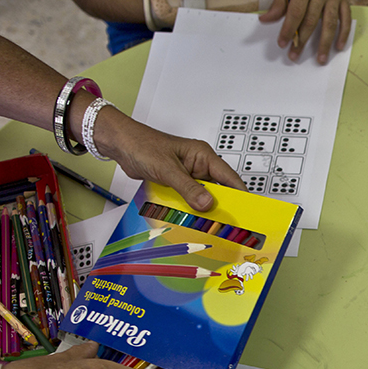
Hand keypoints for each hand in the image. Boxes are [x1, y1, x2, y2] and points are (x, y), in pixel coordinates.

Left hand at [94, 107, 245, 211]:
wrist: (120, 144)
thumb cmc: (143, 145)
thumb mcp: (168, 169)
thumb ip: (188, 188)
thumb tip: (207, 203)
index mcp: (203, 156)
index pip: (229, 177)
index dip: (240, 194)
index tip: (247, 211)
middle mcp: (198, 165)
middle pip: (217, 190)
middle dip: (220, 206)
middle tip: (225, 223)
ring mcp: (187, 175)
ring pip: (201, 197)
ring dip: (201, 209)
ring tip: (206, 224)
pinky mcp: (176, 183)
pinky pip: (187, 199)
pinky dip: (187, 208)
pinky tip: (188, 219)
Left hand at [259, 0, 350, 63]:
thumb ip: (279, 3)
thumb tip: (265, 21)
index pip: (296, 11)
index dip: (288, 29)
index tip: (282, 43)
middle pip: (312, 20)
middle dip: (302, 40)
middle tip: (295, 56)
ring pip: (330, 23)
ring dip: (324, 43)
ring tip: (320, 59)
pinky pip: (346, 20)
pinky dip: (343, 34)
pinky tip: (338, 47)